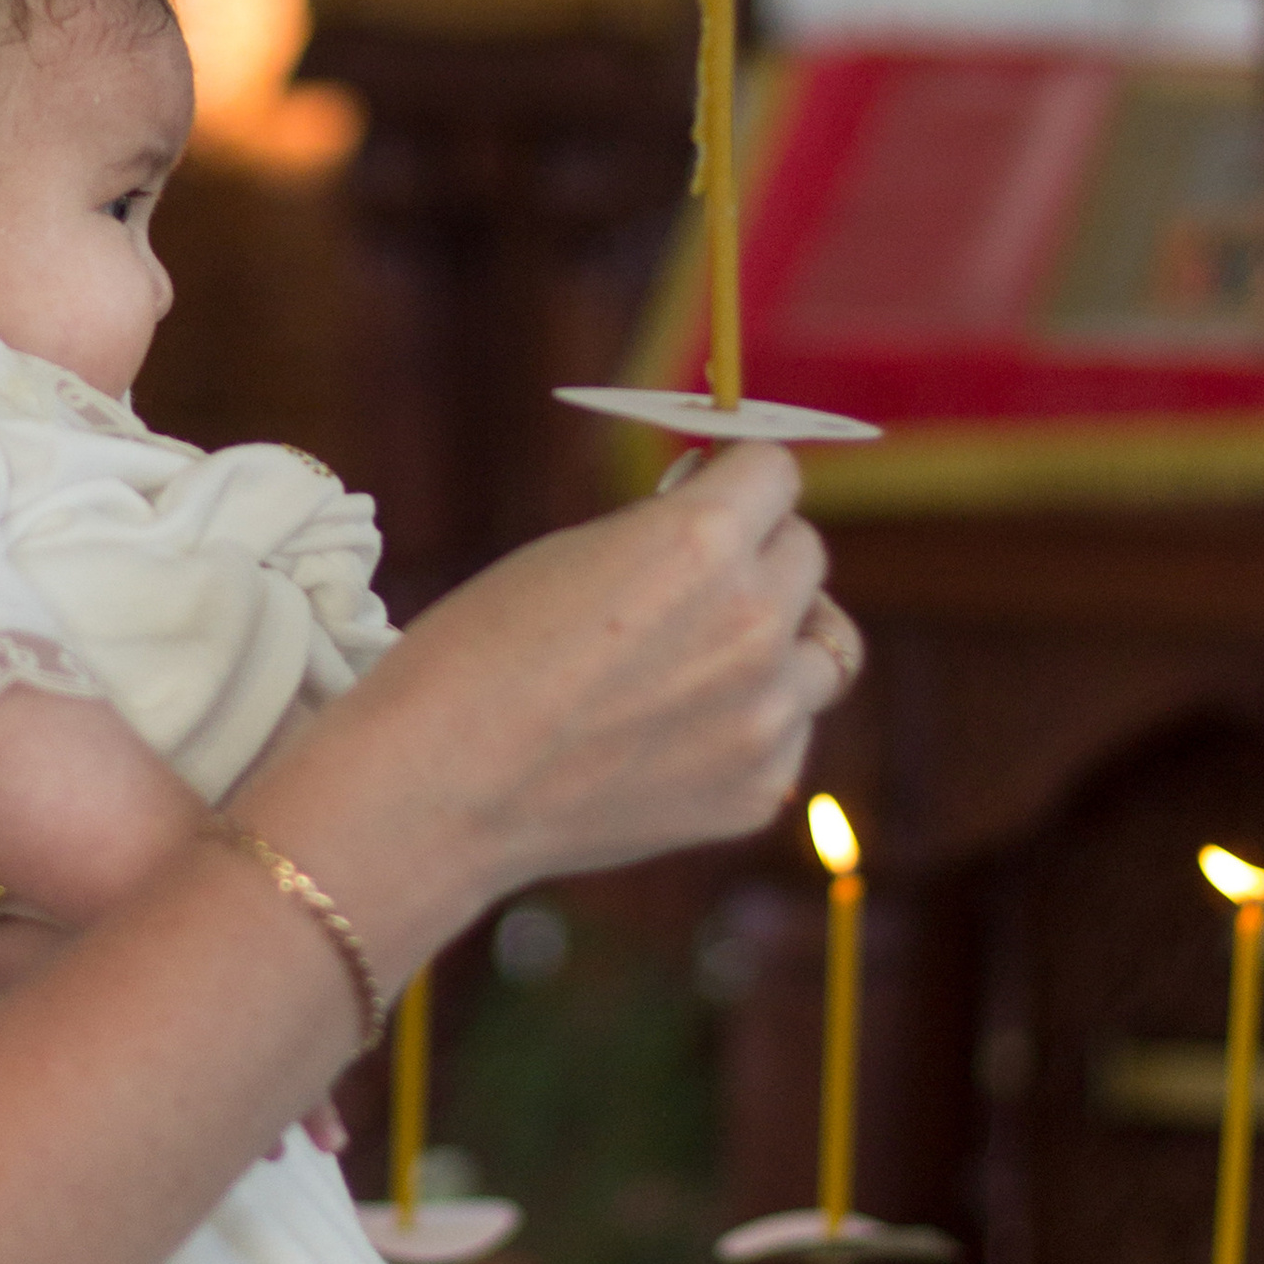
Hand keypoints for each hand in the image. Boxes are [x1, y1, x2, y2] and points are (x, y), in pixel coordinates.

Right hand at [246, 447, 854, 986]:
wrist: (437, 788)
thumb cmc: (479, 654)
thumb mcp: (576, 551)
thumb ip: (671, 534)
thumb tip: (726, 521)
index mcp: (704, 542)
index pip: (777, 472)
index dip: (736, 480)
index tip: (712, 495)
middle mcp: (754, 624)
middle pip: (807, 554)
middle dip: (757, 555)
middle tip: (693, 583)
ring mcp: (765, 719)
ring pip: (826, 648)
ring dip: (780, 639)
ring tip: (706, 658)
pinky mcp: (757, 792)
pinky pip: (790, 733)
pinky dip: (752, 724)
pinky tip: (676, 734)